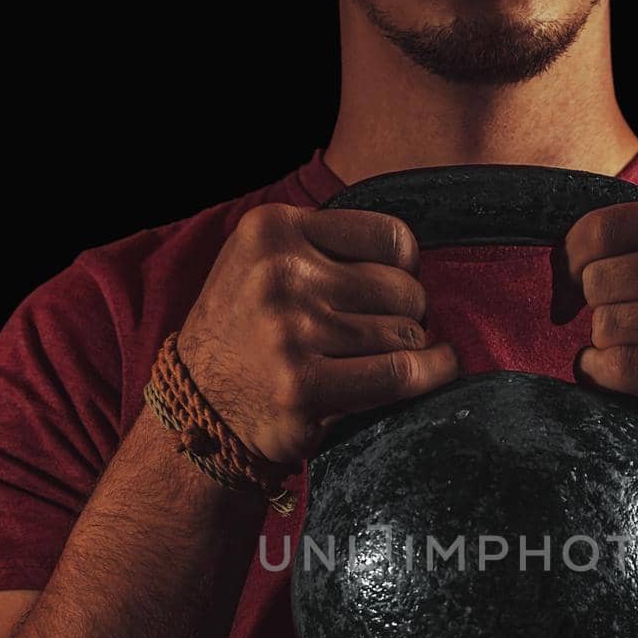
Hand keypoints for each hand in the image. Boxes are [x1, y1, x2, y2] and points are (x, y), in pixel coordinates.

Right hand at [177, 204, 459, 463]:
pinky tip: (438, 369)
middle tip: (385, 333)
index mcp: (273, 229)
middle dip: (408, 314)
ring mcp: (290, 330)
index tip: (392, 291)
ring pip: (406, 332)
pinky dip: (434, 372)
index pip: (391, 237)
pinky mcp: (303, 385)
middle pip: (404, 288)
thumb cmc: (251, 332)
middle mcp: (279, 273)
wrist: (199, 407)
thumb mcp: (266, 262)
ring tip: (388, 358)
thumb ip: (327, 246)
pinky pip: (401, 372)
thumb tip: (419, 261)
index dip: (405, 269)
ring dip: (413, 349)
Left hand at [560, 197, 637, 453]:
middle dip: (596, 307)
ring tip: (629, 349)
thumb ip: (636, 243)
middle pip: (600, 280)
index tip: (573, 283)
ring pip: (607, 326)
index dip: (571, 258)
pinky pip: (620, 368)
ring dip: (601, 345)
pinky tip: (611, 374)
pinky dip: (599, 374)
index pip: (604, 227)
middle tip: (621, 322)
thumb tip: (555, 267)